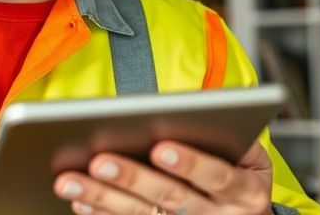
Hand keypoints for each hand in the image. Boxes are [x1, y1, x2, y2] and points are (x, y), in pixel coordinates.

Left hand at [53, 140, 272, 213]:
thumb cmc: (239, 173)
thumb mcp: (248, 158)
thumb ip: (223, 137)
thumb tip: (183, 114)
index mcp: (247, 190)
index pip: (217, 176)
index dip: (190, 163)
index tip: (160, 149)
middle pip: (173, 198)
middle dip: (133, 178)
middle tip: (100, 162)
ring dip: (105, 198)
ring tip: (71, 181)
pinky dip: (104, 214)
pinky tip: (82, 202)